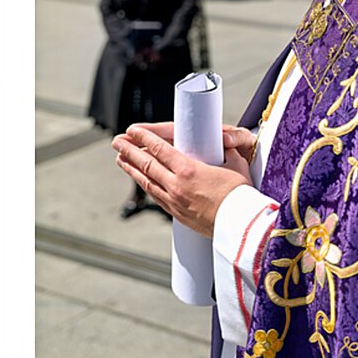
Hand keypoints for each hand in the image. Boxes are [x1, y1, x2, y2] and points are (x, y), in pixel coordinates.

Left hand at [112, 124, 252, 236]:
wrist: (241, 227)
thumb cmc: (241, 196)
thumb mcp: (236, 165)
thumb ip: (226, 153)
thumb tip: (227, 145)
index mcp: (189, 169)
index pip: (160, 149)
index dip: (144, 138)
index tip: (132, 130)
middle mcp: (177, 185)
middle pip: (146, 164)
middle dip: (129, 151)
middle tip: (116, 142)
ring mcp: (175, 202)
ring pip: (147, 182)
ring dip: (131, 169)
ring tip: (119, 159)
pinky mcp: (177, 214)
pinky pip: (156, 196)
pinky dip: (145, 186)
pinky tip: (141, 182)